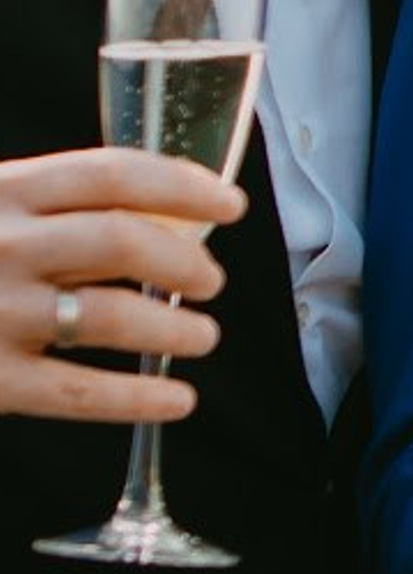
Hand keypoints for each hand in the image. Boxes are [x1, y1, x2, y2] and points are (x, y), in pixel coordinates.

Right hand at [0, 146, 243, 426]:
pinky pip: (79, 392)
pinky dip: (139, 398)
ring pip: (111, 315)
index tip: (229, 205)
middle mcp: (0, 244)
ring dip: (174, 328)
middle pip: (122, 240)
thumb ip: (47, 209)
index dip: (183, 185)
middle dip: (185, 261)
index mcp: (2, 191)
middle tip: (212, 280)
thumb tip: (159, 221)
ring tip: (201, 336)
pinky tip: (176, 400)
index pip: (112, 173)